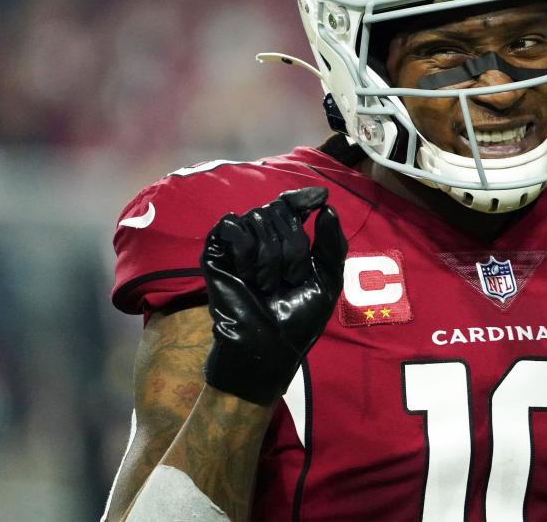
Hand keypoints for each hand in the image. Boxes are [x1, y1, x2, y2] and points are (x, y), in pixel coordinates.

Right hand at [201, 187, 346, 404]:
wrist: (268, 349)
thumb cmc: (298, 320)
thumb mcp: (327, 281)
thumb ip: (332, 245)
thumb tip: (327, 208)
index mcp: (286, 244)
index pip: (292, 205)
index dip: (304, 197)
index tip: (320, 197)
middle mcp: (261, 240)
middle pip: (279, 210)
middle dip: (294, 245)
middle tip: (291, 279)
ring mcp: (237, 246)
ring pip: (258, 217)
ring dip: (271, 255)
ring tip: (268, 285)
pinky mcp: (215, 254)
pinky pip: (233, 226)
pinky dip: (246, 248)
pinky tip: (248, 273)